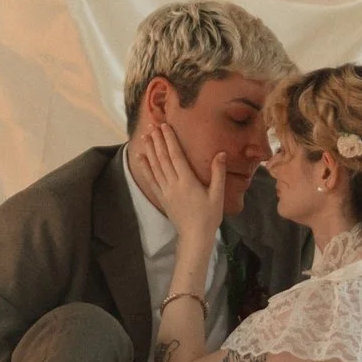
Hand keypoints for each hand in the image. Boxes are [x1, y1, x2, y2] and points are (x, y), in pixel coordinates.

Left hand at [128, 109, 226, 259]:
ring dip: (149, 150)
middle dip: (157, 140)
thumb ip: (218, 173)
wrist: (195, 236)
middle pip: (163, 158)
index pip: (176, 156)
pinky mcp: (161, 197)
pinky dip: (145, 167)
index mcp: (187, 182)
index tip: (165, 127)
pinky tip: (140, 157)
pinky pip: (151, 179)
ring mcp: (165, 191)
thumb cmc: (209, 216)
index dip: (169, 140)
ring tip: (145, 136)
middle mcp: (173, 184)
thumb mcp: (217, 195)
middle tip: (152, 125)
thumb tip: (221, 154)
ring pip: (155, 166)